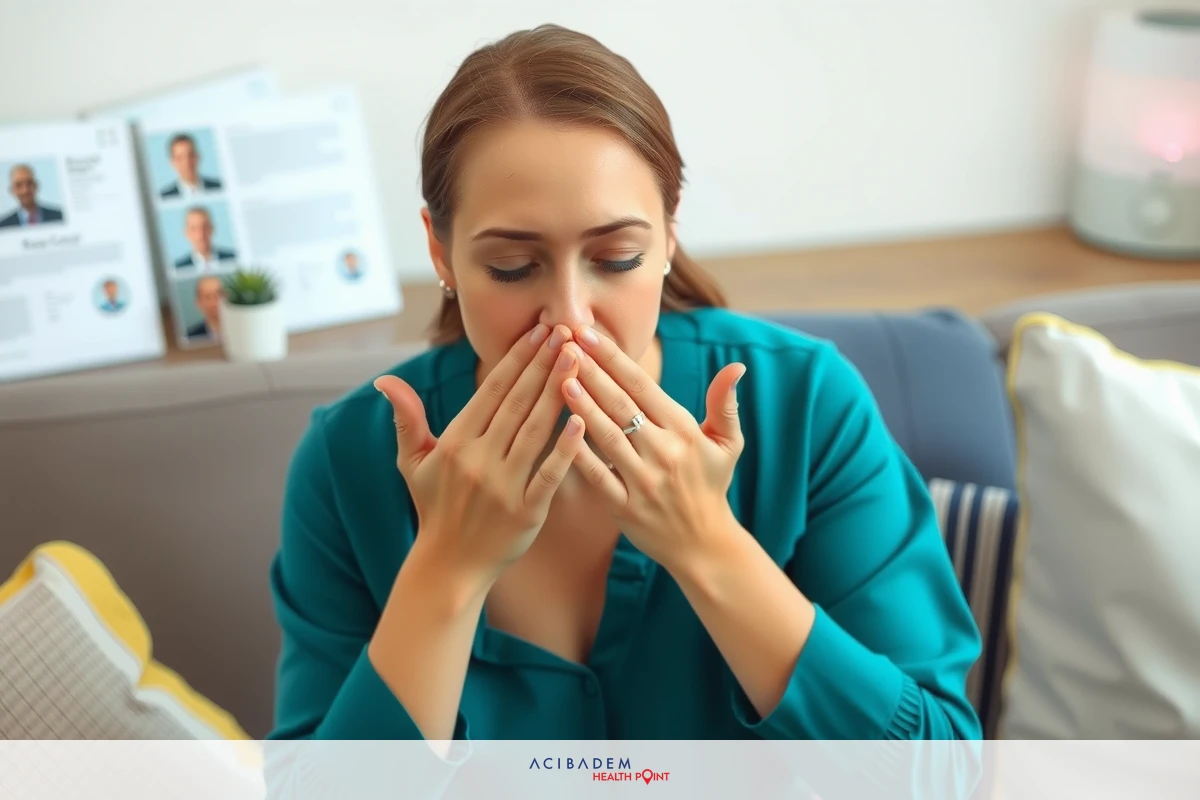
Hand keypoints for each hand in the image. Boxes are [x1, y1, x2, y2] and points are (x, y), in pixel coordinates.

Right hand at [374, 323, 583, 586]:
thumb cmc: (434, 507)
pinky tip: (581, 421)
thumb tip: (384, 381)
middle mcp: (479, 460)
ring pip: (535, 430)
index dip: (517, 357)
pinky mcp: (526, 511)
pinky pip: (549, 474)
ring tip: (577, 360)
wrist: (448, 565)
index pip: (492, 390)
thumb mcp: (413, 462)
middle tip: (566, 330)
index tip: (539, 329)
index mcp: (455, 442)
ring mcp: (503, 486)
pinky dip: (565, 449)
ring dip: (558, 392)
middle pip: (517, 403)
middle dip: (543, 363)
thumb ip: (406, 418)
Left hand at [560, 325, 746, 572]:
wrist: (704, 544)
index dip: (614, 358)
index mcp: (684, 431)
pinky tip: (560, 429)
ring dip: (581, 405)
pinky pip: (597, 475)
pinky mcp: (625, 507)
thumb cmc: (710, 484)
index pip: (643, 386)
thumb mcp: (727, 443)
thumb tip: (736, 366)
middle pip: (620, 405)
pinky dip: (578, 452)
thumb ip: (724, 403)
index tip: (589, 334)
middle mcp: (664, 453)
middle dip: (591, 372)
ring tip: (559, 378)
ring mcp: (643, 481)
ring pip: (606, 436)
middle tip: (564, 344)